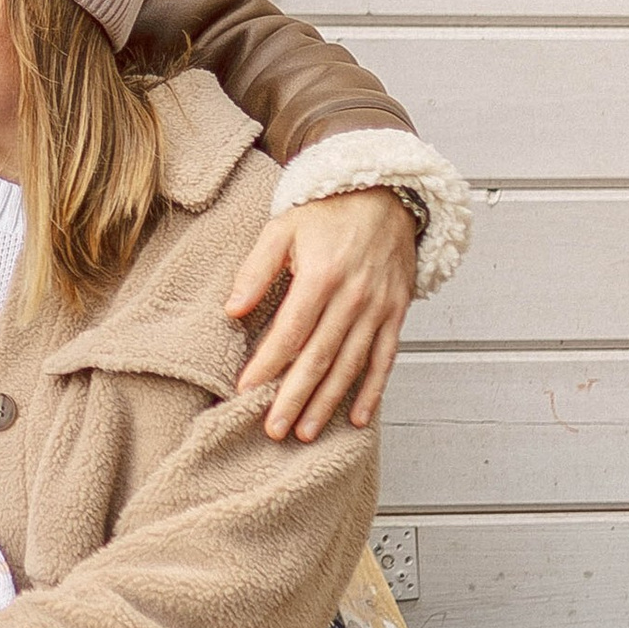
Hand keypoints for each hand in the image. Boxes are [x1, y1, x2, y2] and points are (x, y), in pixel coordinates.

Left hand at [227, 186, 416, 440]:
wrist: (386, 195)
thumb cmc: (327, 213)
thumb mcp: (283, 229)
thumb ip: (256, 269)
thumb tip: (232, 310)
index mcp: (321, 276)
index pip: (289, 332)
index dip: (267, 365)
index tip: (245, 392)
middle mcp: (353, 297)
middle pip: (319, 357)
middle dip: (295, 397)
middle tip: (274, 429)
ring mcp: (378, 308)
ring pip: (351, 365)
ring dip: (328, 403)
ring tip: (306, 433)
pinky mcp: (397, 313)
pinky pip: (385, 358)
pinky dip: (373, 390)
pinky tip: (358, 417)